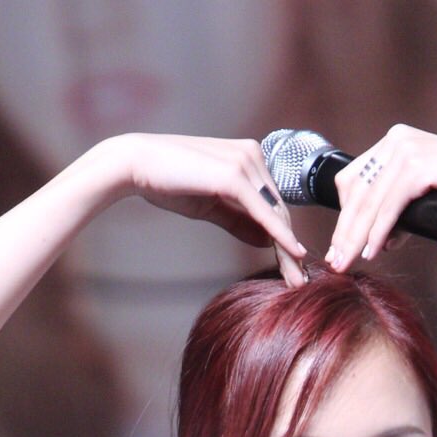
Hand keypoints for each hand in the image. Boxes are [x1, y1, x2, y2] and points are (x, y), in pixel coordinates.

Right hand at [123, 133, 306, 286]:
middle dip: (290, 249)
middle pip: (279, 211)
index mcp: (248, 157)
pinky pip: (264, 212)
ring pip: (275, 214)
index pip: (272, 204)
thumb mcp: (211, 206)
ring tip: (296, 279)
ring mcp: (245, 163)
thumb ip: (240, 221)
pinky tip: (294, 254)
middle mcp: (252, 155)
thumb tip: (265, 241)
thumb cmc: (169, 182)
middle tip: (298, 281)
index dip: (284, 237)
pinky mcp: (234, 176)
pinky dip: (280, 235)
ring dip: (288, 249)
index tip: (292, 267)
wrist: (138, 164)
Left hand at [324, 125, 436, 269]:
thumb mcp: (422, 198)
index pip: (353, 181)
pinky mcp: (418, 166)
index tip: (339, 247)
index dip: (343, 217)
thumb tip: (375, 242)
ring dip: (357, 236)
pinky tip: (373, 250)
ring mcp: (406, 150)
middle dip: (345, 232)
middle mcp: (395, 140)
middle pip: (357, 193)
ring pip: (370, 202)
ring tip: (349, 262)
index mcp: (392, 141)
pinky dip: (379, 231)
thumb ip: (397, 210)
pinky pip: (390, 206)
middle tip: (336, 262)